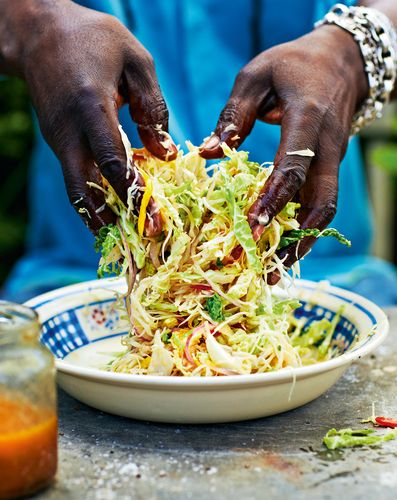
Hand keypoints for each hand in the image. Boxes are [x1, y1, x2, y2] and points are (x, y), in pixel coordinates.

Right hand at [0, 0, 175, 234]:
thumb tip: (165, 154)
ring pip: (76, 187)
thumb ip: (152, 107)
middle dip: (113, 217)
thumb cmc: (94, 40)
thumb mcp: (135, 60)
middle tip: (141, 238)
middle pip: (85, 187)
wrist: (39, 33)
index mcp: (90, 105)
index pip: (112, 160)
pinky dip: (93, 196)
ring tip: (128, 234)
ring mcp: (57, 139)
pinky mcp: (56, 142)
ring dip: (100, 214)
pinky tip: (113, 209)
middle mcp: (68, 130)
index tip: (154, 218)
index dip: (133, 192)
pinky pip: (76, 176)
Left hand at [200, 26, 367, 280]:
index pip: (294, 168)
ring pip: (325, 210)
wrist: (342, 62)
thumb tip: (207, 154)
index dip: (274, 200)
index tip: (253, 229)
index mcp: (308, 119)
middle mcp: (327, 146)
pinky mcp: (330, 168)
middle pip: (321, 202)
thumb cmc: (292, 65)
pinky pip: (320, 203)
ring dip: (303, 242)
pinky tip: (282, 247)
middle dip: (295, 238)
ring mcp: (333, 160)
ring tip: (275, 269)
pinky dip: (303, 228)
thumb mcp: (256, 76)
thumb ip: (231, 116)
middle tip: (268, 267)